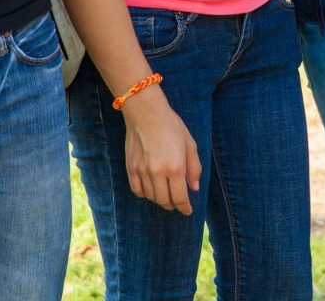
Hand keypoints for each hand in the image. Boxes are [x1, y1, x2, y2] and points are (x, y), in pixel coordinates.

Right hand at [121, 86, 202, 213]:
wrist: (146, 113)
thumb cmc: (171, 126)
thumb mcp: (190, 144)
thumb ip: (194, 167)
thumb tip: (194, 188)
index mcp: (175, 167)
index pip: (180, 198)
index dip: (185, 208)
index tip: (188, 211)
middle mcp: (158, 172)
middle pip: (165, 201)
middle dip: (173, 205)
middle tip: (177, 202)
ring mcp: (142, 171)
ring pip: (151, 197)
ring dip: (160, 199)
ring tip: (165, 193)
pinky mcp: (131, 168)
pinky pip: (137, 190)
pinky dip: (145, 194)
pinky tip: (151, 189)